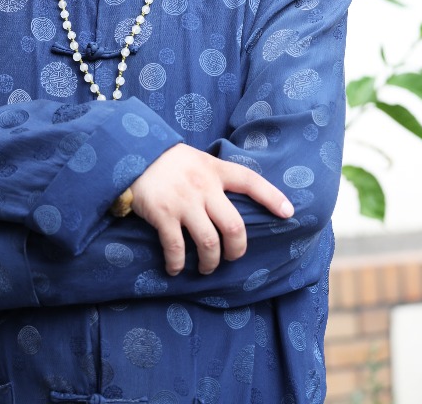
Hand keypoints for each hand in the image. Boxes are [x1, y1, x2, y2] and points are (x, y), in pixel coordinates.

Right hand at [129, 143, 293, 276]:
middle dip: (237, 249)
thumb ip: (215, 178)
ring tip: (206, 267)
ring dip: (210, 262)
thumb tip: (234, 204)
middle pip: (233, 225)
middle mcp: (203, 186)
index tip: (289, 213)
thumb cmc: (169, 161)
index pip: (250, 180)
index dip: (271, 197)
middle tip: (232, 257)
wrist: (133, 152)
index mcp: (215, 169)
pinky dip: (177, 264)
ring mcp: (183, 201)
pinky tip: (175, 269)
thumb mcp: (198, 160)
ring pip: (209, 242)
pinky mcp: (162, 213)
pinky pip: (176, 247)